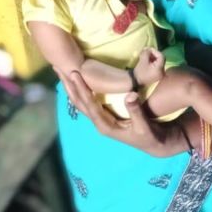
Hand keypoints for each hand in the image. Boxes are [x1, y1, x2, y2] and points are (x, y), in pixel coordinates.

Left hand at [56, 69, 184, 156]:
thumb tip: (129, 95)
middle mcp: (99, 122)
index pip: (89, 105)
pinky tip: (73, 82)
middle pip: (79, 103)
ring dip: (70, 87)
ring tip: (60, 72)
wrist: (152, 143)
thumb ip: (136, 111)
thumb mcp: (144, 126)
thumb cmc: (148, 135)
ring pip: (80, 102)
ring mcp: (100, 120)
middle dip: (69, 86)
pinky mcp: (104, 116)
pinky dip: (79, 91)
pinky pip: (87, 102)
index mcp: (105, 126)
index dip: (81, 89)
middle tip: (58, 68)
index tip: (74, 74)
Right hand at [134, 48, 164, 85]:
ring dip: (153, 57)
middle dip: (154, 54)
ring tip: (146, 55)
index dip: (155, 51)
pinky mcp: (157, 75)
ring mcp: (160, 74)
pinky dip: (153, 61)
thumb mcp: (142, 61)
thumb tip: (148, 49)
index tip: (148, 49)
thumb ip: (146, 53)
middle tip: (147, 51)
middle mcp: (162, 72)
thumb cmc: (139, 72)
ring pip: (159, 62)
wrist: (135, 82)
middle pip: (161, 59)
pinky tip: (148, 60)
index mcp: (159, 68)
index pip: (161, 56)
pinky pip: (157, 66)